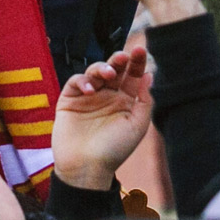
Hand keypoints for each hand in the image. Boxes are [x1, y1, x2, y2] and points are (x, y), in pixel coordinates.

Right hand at [51, 41, 150, 191]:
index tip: (140, 50)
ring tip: (108, 74)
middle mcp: (108, 96)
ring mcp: (89, 97)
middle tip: (123, 57)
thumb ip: (144, 100)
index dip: (136, 62)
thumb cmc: (114, 150)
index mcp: (125, 101)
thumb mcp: (137, 126)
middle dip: (119, 60)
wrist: (86, 168)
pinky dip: (83, 80)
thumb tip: (149, 75)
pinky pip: (76, 81)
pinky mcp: (70, 100)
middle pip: (114, 69)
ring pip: (95, 71)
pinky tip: (90, 90)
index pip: (132, 76)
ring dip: (102, 68)